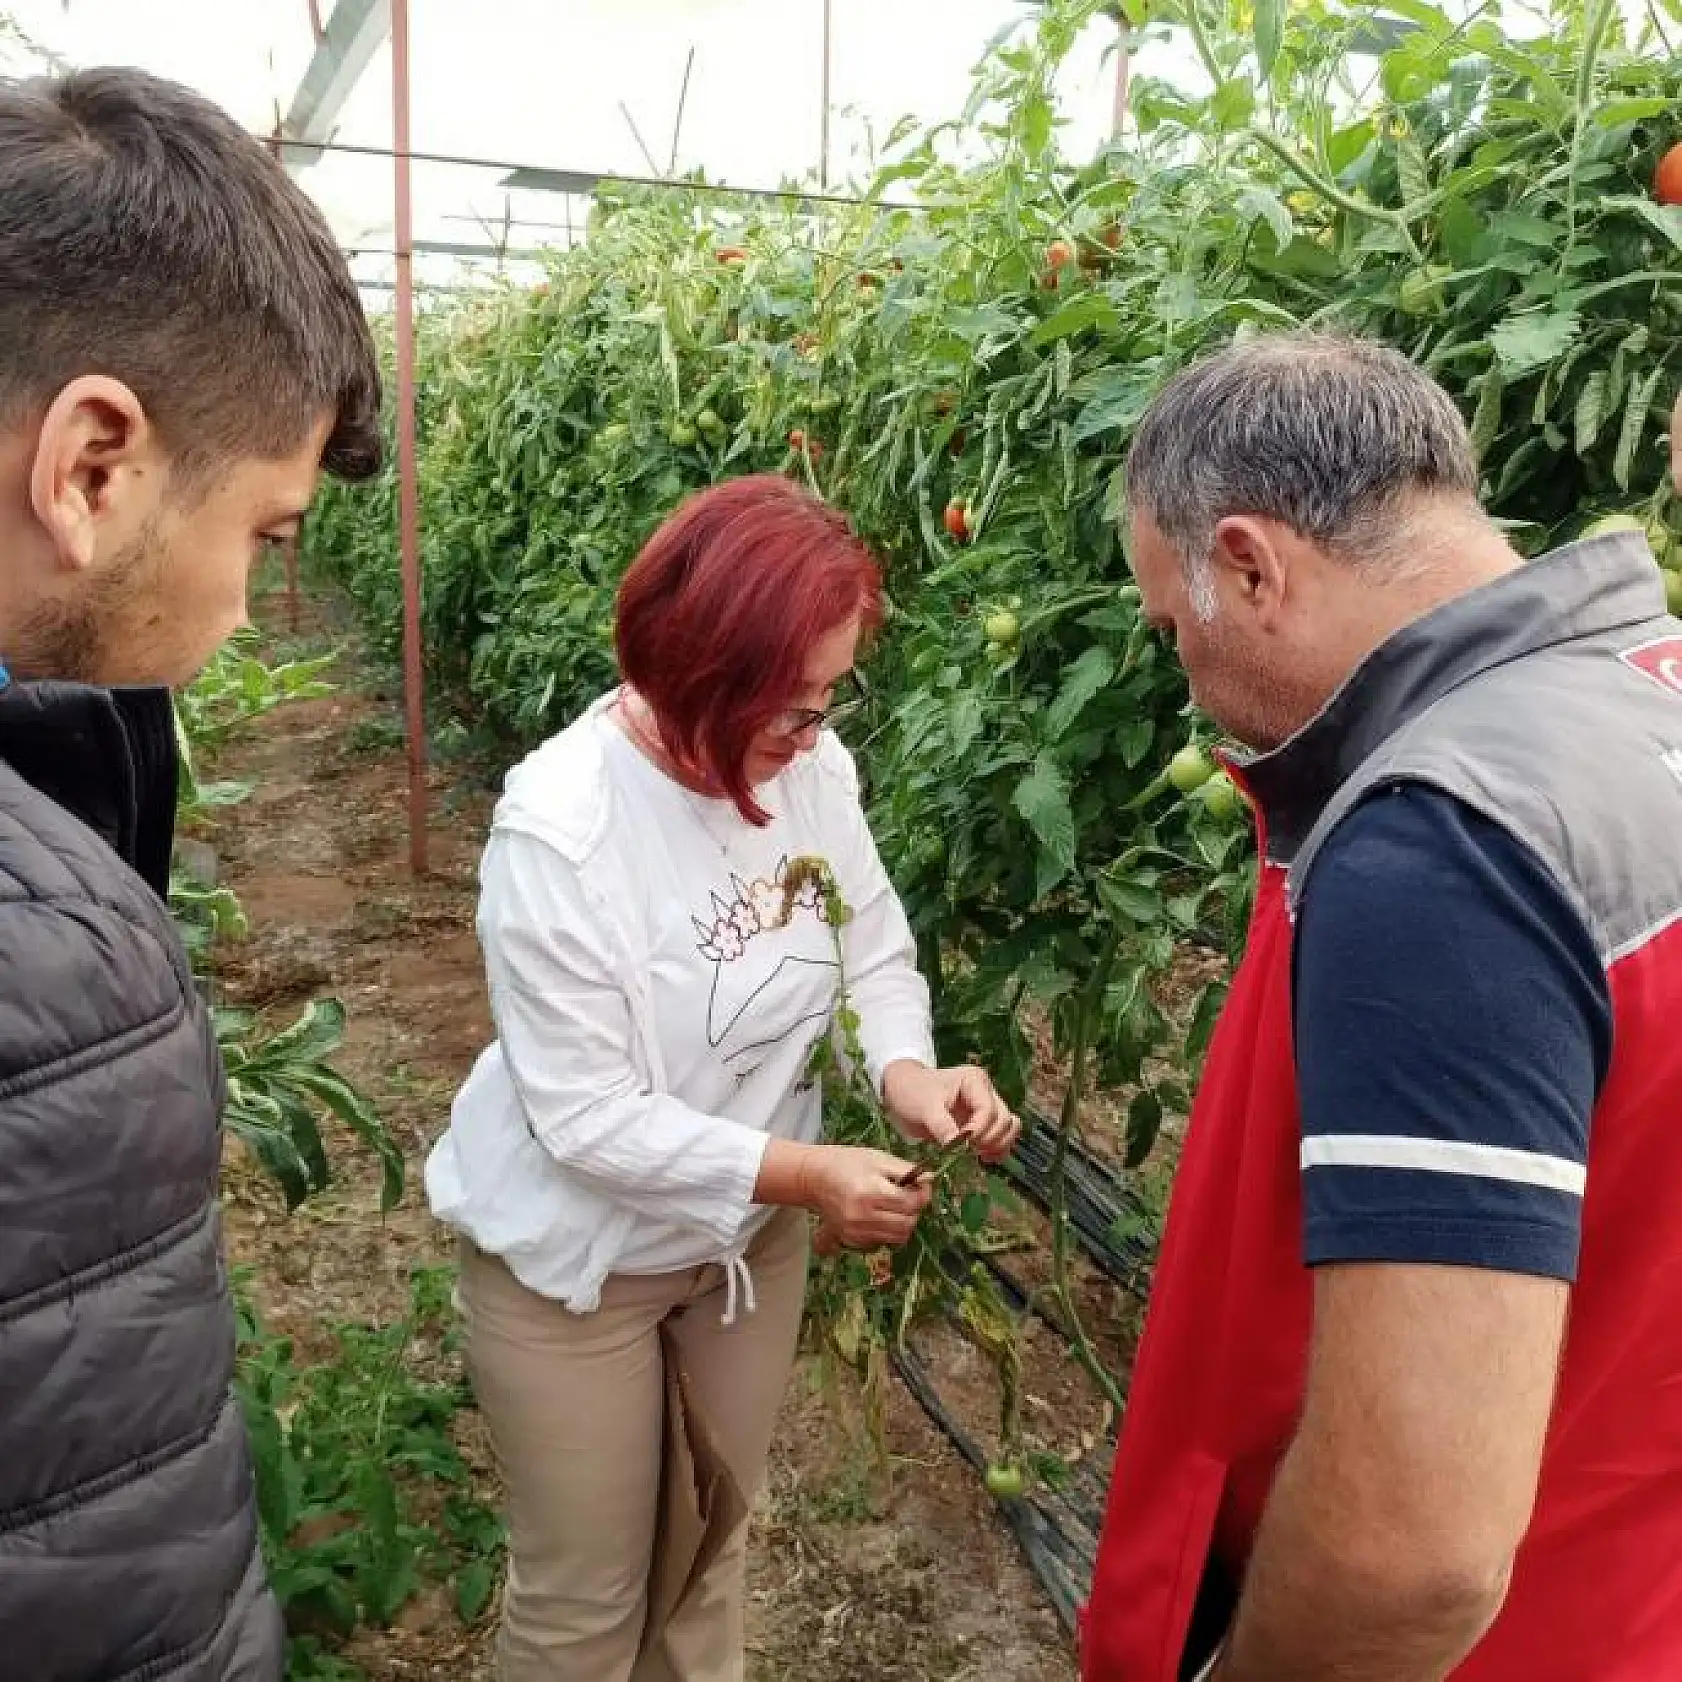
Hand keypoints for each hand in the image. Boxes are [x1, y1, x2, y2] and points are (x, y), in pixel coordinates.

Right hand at [804, 1144, 932, 1250]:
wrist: (814, 1178)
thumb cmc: (847, 1163)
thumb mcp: (878, 1158)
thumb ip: (906, 1170)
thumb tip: (931, 1179)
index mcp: (870, 1192)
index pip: (911, 1204)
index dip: (923, 1194)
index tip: (921, 1185)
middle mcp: (862, 1217)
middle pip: (907, 1225)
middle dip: (914, 1210)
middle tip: (908, 1195)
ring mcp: (855, 1232)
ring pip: (898, 1237)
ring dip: (903, 1222)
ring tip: (894, 1205)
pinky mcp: (851, 1240)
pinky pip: (883, 1241)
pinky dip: (888, 1230)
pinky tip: (880, 1214)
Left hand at [881, 1060, 1021, 1162]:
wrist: (902, 1091)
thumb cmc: (912, 1092)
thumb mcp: (925, 1108)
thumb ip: (943, 1126)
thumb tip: (959, 1148)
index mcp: (974, 1081)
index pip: (989, 1110)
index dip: (980, 1131)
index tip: (964, 1145)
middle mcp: (986, 1092)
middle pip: (1004, 1120)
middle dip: (990, 1140)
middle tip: (969, 1152)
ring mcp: (986, 1107)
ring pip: (1008, 1127)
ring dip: (998, 1145)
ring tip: (980, 1157)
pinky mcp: (982, 1122)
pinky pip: (1001, 1136)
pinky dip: (997, 1148)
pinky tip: (984, 1159)